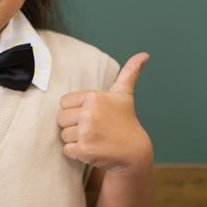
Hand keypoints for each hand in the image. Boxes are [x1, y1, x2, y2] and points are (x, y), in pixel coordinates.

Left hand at [57, 53, 152, 172]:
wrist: (134, 152)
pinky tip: (92, 149)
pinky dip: (76, 153)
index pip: (64, 102)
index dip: (75, 110)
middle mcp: (89, 113)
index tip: (90, 114)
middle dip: (73, 125)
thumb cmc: (125, 120)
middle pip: (61, 119)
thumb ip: (129, 72)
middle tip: (92, 128)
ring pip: (64, 135)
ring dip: (75, 140)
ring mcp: (86, 132)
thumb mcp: (124, 95)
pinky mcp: (84, 150)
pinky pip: (67, 150)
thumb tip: (144, 54)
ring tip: (94, 138)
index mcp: (93, 97)